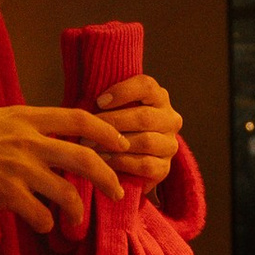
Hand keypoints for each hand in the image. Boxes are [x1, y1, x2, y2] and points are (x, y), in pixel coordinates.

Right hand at [0, 103, 129, 237]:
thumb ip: (27, 126)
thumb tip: (57, 137)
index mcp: (26, 117)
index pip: (79, 119)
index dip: (106, 132)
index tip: (120, 143)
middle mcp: (27, 140)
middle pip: (84, 157)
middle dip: (108, 177)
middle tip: (118, 191)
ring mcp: (18, 168)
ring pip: (67, 193)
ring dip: (76, 210)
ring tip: (76, 218)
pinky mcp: (6, 194)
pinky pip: (41, 215)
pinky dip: (45, 222)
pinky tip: (41, 223)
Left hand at [92, 71, 181, 190]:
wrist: (125, 162)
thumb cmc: (113, 127)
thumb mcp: (112, 109)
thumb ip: (105, 101)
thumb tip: (84, 98)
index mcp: (159, 98)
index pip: (147, 86)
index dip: (122, 92)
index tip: (99, 102)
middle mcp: (170, 119)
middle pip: (144, 117)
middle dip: (112, 123)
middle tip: (86, 130)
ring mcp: (170, 145)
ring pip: (145, 141)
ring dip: (114, 144)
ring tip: (90, 146)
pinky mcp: (165, 168)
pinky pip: (145, 165)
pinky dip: (121, 162)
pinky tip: (103, 161)